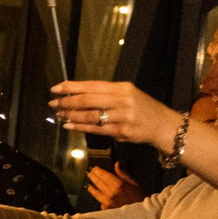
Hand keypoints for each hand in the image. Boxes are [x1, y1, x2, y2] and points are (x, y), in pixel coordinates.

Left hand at [49, 80, 179, 149]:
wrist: (164, 126)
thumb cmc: (142, 108)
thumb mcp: (128, 94)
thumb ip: (106, 93)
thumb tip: (76, 93)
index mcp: (122, 88)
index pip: (92, 85)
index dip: (71, 87)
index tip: (55, 88)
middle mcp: (122, 101)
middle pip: (88, 100)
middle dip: (67, 101)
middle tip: (53, 103)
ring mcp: (123, 117)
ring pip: (90, 116)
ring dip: (71, 115)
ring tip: (59, 115)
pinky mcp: (122, 132)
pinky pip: (96, 129)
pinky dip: (80, 127)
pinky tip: (69, 125)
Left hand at [87, 164, 144, 210]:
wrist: (142, 212)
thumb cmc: (139, 196)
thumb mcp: (134, 183)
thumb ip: (123, 174)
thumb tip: (116, 164)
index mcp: (118, 185)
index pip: (104, 175)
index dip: (98, 171)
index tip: (94, 168)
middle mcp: (111, 193)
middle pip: (98, 183)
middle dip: (93, 177)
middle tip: (89, 173)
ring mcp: (107, 202)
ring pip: (96, 193)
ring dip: (92, 188)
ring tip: (89, 185)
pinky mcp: (107, 209)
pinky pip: (100, 202)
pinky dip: (98, 198)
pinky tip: (96, 195)